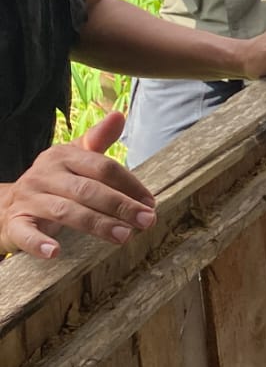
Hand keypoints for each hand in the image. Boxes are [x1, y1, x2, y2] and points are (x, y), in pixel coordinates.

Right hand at [0, 113, 155, 258]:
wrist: (5, 204)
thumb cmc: (52, 182)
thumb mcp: (72, 158)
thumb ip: (97, 140)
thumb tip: (119, 115)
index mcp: (63, 156)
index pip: (102, 167)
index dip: (130, 184)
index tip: (150, 202)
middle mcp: (44, 174)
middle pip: (88, 189)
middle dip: (120, 205)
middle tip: (146, 221)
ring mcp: (29, 199)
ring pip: (65, 211)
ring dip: (97, 224)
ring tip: (123, 236)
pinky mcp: (15, 223)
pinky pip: (26, 233)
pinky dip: (39, 243)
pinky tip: (56, 252)